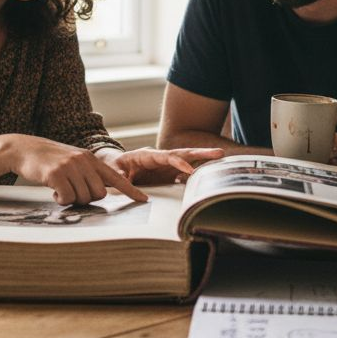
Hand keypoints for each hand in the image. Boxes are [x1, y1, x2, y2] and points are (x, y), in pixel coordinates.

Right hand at [7, 136, 147, 204]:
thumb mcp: (73, 162)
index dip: (130, 190)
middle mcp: (84, 161)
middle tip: (72, 191)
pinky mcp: (57, 173)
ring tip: (60, 187)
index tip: (144, 200)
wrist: (24, 149)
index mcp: (91, 159)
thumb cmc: (50, 160)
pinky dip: (60, 199)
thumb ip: (88, 174)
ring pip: (83, 198)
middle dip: (86, 198)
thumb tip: (100, 193)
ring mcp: (71, 166)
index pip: (116, 177)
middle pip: (99, 194)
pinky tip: (53, 189)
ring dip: (71, 199)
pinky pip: (67, 198)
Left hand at [101, 147, 223, 184]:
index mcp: (148, 156)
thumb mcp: (114, 171)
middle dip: (201, 154)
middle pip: (183, 154)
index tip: (190, 171)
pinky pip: (186, 175)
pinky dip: (198, 176)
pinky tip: (209, 179)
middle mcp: (161, 159)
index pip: (167, 157)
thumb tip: (129, 184)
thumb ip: (122, 177)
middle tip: (219, 153)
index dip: (179, 162)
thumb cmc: (113, 167)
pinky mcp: (169, 175)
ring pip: (189, 162)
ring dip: (204, 162)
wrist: (114, 167)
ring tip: (223, 162)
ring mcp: (167, 167)